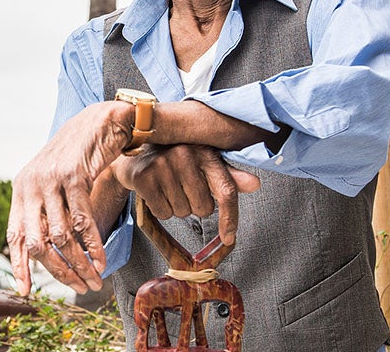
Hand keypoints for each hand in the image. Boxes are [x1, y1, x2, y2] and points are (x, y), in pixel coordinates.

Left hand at [7, 101, 131, 295]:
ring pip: (61, 236)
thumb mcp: (52, 180)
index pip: (15, 235)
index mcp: (21, 189)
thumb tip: (43, 248)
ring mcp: (50, 181)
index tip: (24, 290)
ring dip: (79, 264)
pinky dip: (92, 246)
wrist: (99, 120)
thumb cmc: (78, 155)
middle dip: (59, 271)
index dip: (19, 265)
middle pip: (38, 243)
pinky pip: (82, 221)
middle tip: (79, 288)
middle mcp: (30, 185)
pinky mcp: (73, 177)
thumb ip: (44, 208)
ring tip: (94, 279)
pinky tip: (101, 261)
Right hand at [110, 144, 260, 244]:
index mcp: (205, 152)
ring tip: (167, 186)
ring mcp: (163, 165)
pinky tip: (156, 191)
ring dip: (175, 206)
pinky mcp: (145, 178)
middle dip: (193, 206)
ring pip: (182, 213)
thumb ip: (228, 175)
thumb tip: (255, 184)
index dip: (230, 217)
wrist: (134, 155)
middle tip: (181, 188)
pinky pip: (163, 213)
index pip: (226, 190)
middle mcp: (185, 155)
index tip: (229, 238)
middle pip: (203, 209)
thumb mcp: (203, 163)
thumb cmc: (173, 159)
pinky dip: (160, 208)